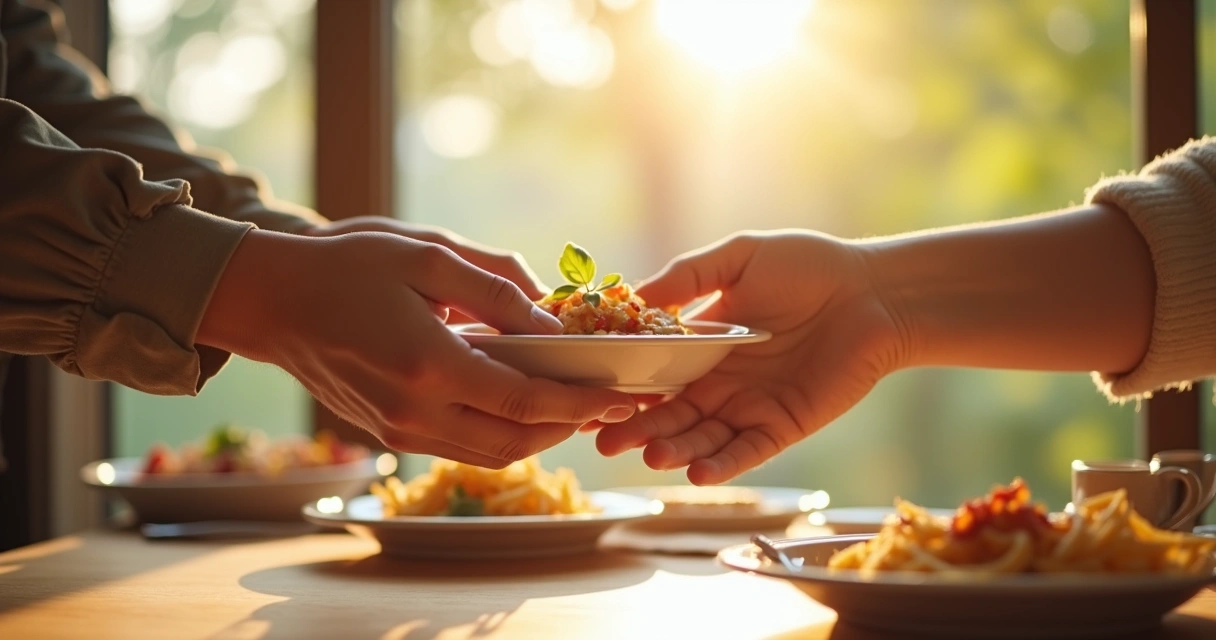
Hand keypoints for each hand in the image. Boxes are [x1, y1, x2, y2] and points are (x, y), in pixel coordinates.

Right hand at [199, 230, 634, 467]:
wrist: (271, 301)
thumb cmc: (347, 265)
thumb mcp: (427, 255)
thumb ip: (495, 288)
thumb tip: (551, 322)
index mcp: (430, 364)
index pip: (526, 401)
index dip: (580, 402)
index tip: (620, 393)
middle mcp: (416, 410)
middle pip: (516, 440)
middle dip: (569, 425)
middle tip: (606, 401)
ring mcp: (399, 430)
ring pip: (490, 452)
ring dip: (538, 434)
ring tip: (571, 404)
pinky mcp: (389, 434)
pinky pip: (461, 446)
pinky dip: (500, 432)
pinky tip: (518, 402)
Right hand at [594, 231, 907, 483]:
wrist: (875, 291)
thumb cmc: (809, 265)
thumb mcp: (739, 258)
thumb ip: (687, 277)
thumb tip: (633, 296)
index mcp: (704, 345)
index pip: (656, 373)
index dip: (625, 386)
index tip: (589, 396)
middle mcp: (722, 382)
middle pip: (672, 414)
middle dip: (639, 429)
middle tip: (604, 441)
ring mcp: (751, 407)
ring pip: (703, 438)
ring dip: (676, 450)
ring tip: (650, 456)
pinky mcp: (784, 426)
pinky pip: (748, 451)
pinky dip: (722, 464)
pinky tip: (696, 474)